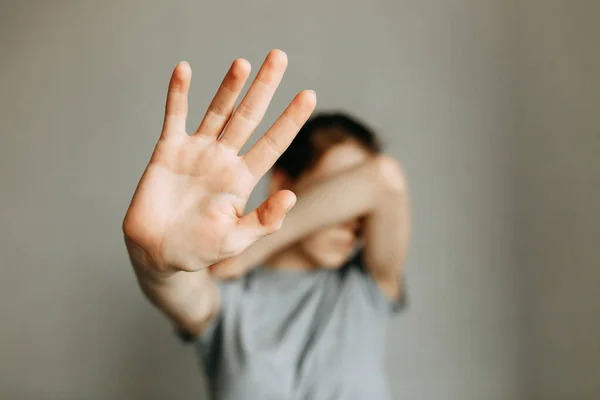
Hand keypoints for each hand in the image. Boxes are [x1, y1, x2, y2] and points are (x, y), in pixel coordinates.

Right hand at [123, 50, 316, 274]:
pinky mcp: (169, 150)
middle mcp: (224, 159)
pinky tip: (184, 69)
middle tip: (278, 56)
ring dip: (229, 86)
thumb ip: (263, 220)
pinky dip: (179, 93)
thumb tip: (292, 195)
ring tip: (244, 63)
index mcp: (243, 179)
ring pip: (217, 111)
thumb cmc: (198, 251)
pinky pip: (175, 116)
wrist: (157, 252)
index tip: (309, 95)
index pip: (273, 143)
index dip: (291, 120)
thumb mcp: (235, 240)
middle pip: (249, 116)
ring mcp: (197, 152)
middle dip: (265, 88)